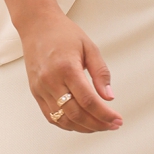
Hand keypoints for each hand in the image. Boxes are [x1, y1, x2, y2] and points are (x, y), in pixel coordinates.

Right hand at [20, 11, 121, 133]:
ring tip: (100, 125)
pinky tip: (81, 123)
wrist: (37, 25)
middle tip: (113, 125)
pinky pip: (51, 116)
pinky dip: (67, 124)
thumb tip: (109, 97)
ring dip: (83, 127)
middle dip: (97, 124)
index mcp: (67, 68)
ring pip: (63, 119)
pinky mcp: (35, 92)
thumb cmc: (63, 33)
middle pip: (76, 114)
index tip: (117, 120)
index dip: (105, 114)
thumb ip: (101, 73)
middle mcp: (51, 81)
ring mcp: (41, 88)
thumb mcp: (89, 47)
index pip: (88, 101)